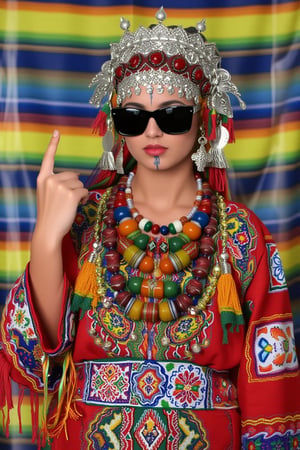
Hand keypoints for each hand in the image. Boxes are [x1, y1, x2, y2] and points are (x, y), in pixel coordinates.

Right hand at [34, 130, 88, 244]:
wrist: (48, 230)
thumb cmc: (50, 214)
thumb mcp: (47, 195)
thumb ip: (56, 184)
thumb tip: (76, 179)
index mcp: (42, 178)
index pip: (48, 158)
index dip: (53, 144)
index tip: (57, 132)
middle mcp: (50, 179)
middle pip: (73, 175)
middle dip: (74, 186)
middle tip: (66, 201)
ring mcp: (60, 186)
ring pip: (80, 183)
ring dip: (79, 193)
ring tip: (70, 205)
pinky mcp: (71, 194)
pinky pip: (84, 191)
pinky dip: (84, 198)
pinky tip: (77, 205)